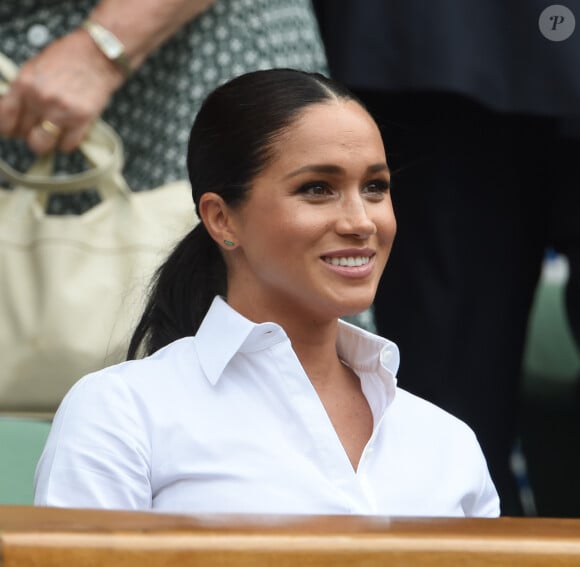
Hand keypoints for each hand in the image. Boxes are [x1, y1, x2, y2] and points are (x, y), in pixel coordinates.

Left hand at [0, 27, 124, 154]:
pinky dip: (67, 142)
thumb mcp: (35, 69)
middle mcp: (40, 99)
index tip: (14, 130)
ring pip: (41, 145)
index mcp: (24, 84)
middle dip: (29, 133)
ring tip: (53, 133)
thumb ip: (23, 92)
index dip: (8, 128)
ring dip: (46, 142)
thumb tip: (17, 115)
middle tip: (39, 127)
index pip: (4, 119)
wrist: (98, 55)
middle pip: (23, 134)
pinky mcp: (82, 119)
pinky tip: (70, 131)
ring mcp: (61, 111)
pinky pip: (67, 145)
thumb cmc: (68, 59)